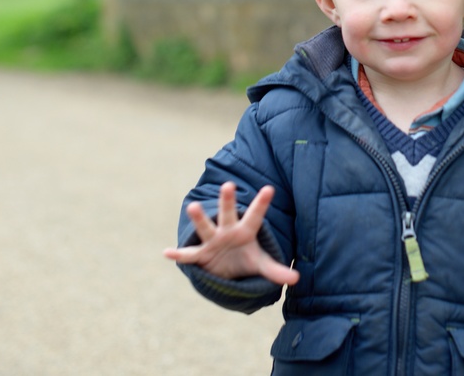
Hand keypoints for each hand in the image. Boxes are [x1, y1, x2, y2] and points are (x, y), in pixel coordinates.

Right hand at [163, 181, 299, 285]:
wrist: (225, 268)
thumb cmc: (245, 258)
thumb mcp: (261, 264)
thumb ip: (276, 270)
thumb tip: (296, 279)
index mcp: (245, 231)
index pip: (255, 216)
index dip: (262, 203)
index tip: (269, 189)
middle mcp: (227, 231)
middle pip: (228, 214)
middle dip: (227, 201)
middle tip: (229, 185)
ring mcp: (212, 241)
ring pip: (205, 228)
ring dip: (199, 218)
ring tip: (193, 206)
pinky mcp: (200, 255)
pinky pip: (189, 255)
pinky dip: (178, 254)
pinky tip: (167, 253)